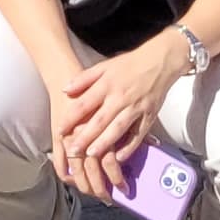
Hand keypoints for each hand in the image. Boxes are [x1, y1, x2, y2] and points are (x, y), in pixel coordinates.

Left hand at [48, 36, 178, 196]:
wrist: (159, 62)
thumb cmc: (129, 64)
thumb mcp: (104, 66)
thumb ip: (84, 79)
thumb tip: (65, 90)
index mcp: (107, 85)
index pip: (85, 104)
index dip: (71, 118)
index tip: (60, 130)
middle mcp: (120, 98)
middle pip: (100, 120)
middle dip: (85, 136)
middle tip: (72, 150)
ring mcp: (136, 108)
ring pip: (118, 129)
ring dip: (105, 143)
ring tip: (92, 155)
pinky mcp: (149, 116)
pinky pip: (138, 134)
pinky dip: (130, 147)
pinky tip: (120, 157)